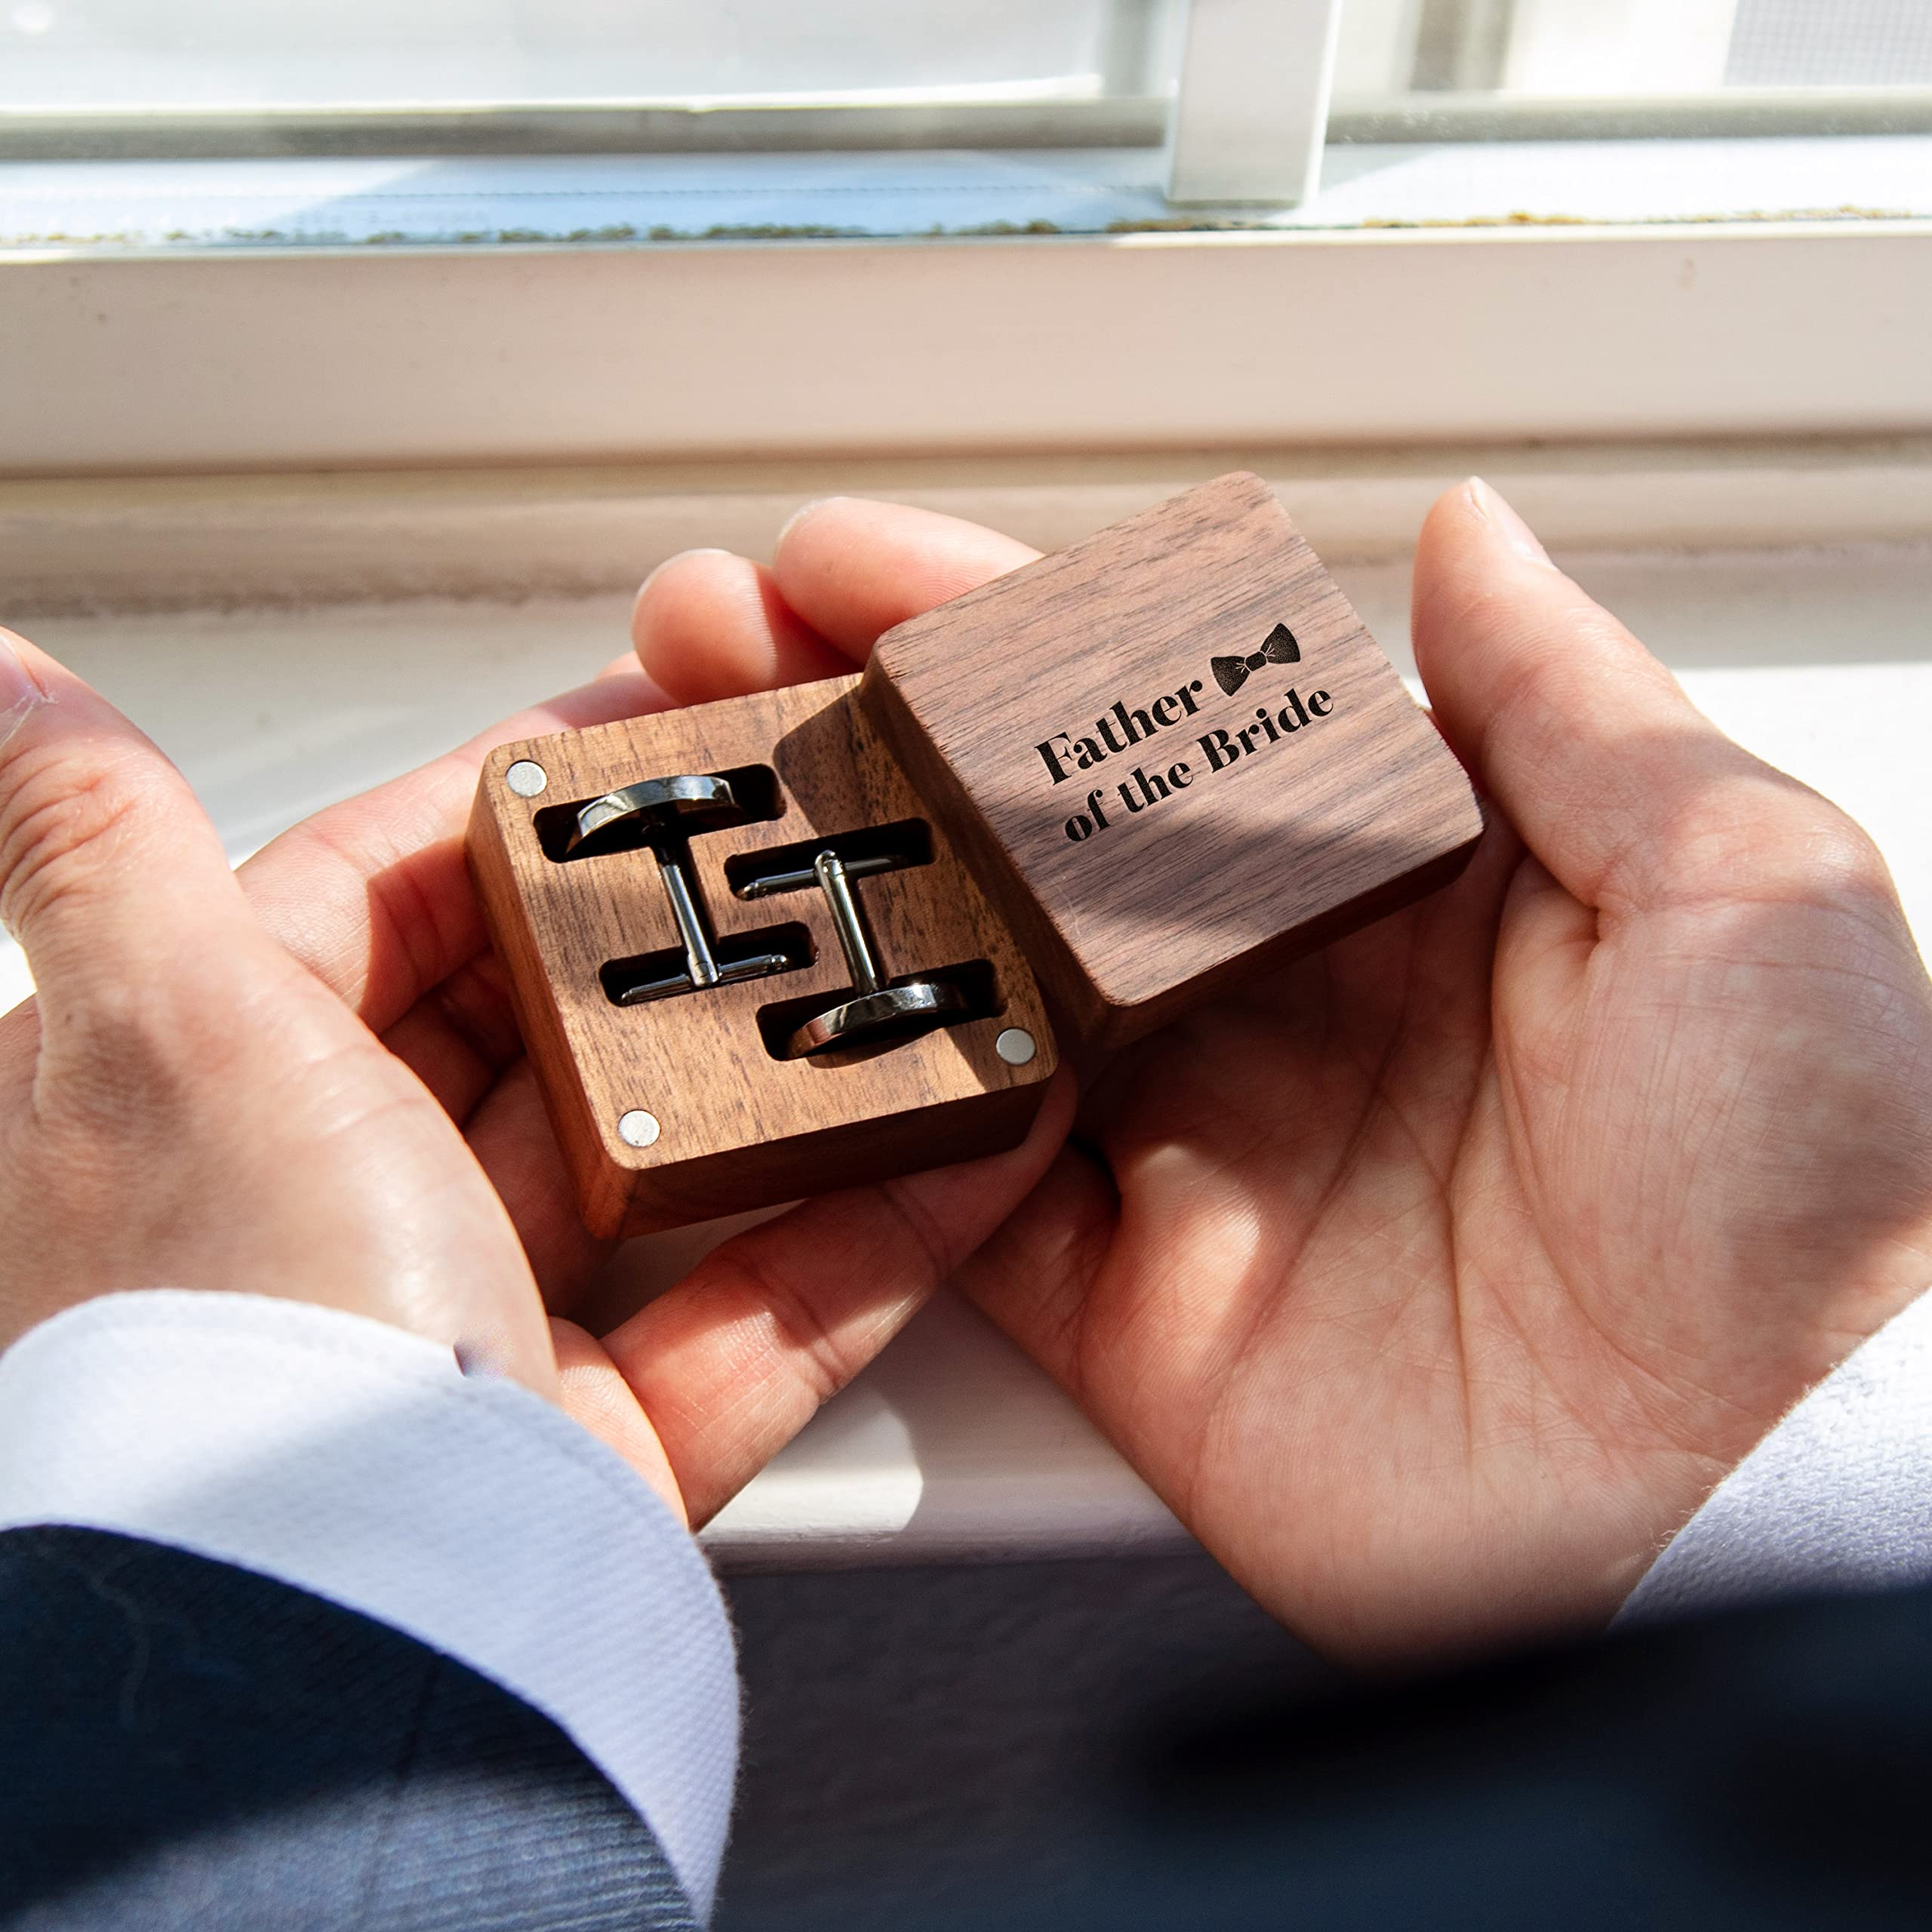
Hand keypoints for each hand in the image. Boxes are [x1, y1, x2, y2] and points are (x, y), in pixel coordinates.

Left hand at [0, 627, 1069, 1525]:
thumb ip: (101, 842)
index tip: (656, 740)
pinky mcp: (605, 1437)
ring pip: (668, 1160)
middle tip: (806, 846)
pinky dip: (867, 1232)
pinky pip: (765, 1307)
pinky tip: (961, 1143)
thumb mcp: (166, 1026)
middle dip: (674, 933)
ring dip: (790, 1075)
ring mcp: (480, 1322)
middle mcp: (339, 1205)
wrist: (344, 1631)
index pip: (387, 890)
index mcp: (211, 1088)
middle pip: (545, 1017)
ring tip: (905, 975)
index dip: (524, 796)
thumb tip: (7, 677)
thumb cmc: (235, 1320)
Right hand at [632, 484, 1931, 1659]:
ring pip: (968, 1004)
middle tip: (716, 635)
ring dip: (826, 894)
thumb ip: (1561, 704)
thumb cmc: (1811, 1188)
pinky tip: (768, 1018)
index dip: (1007, 628)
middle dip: (863, 729)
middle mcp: (1279, 1008)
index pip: (1160, 720)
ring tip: (692, 783)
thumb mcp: (1736, 879)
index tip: (866, 561)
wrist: (1775, 1496)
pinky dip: (868, 1129)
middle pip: (1026, 843)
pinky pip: (962, 1211)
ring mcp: (1194, 1158)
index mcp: (1406, 884)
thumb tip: (1460, 536)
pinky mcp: (1135, 1315)